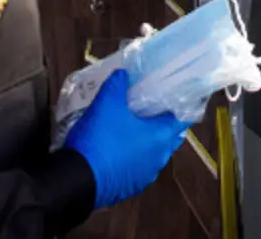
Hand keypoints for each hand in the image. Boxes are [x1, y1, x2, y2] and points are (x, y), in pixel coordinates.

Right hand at [63, 69, 189, 209]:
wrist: (78, 179)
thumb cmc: (100, 138)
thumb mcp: (106, 103)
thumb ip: (117, 84)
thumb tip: (123, 72)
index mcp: (160, 137)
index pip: (182, 120)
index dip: (178, 107)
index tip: (171, 97)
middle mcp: (159, 158)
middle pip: (168, 137)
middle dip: (160, 124)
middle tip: (147, 109)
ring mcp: (146, 176)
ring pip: (152, 155)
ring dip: (145, 143)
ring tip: (131, 129)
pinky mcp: (131, 188)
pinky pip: (137, 169)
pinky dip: (132, 159)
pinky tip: (118, 150)